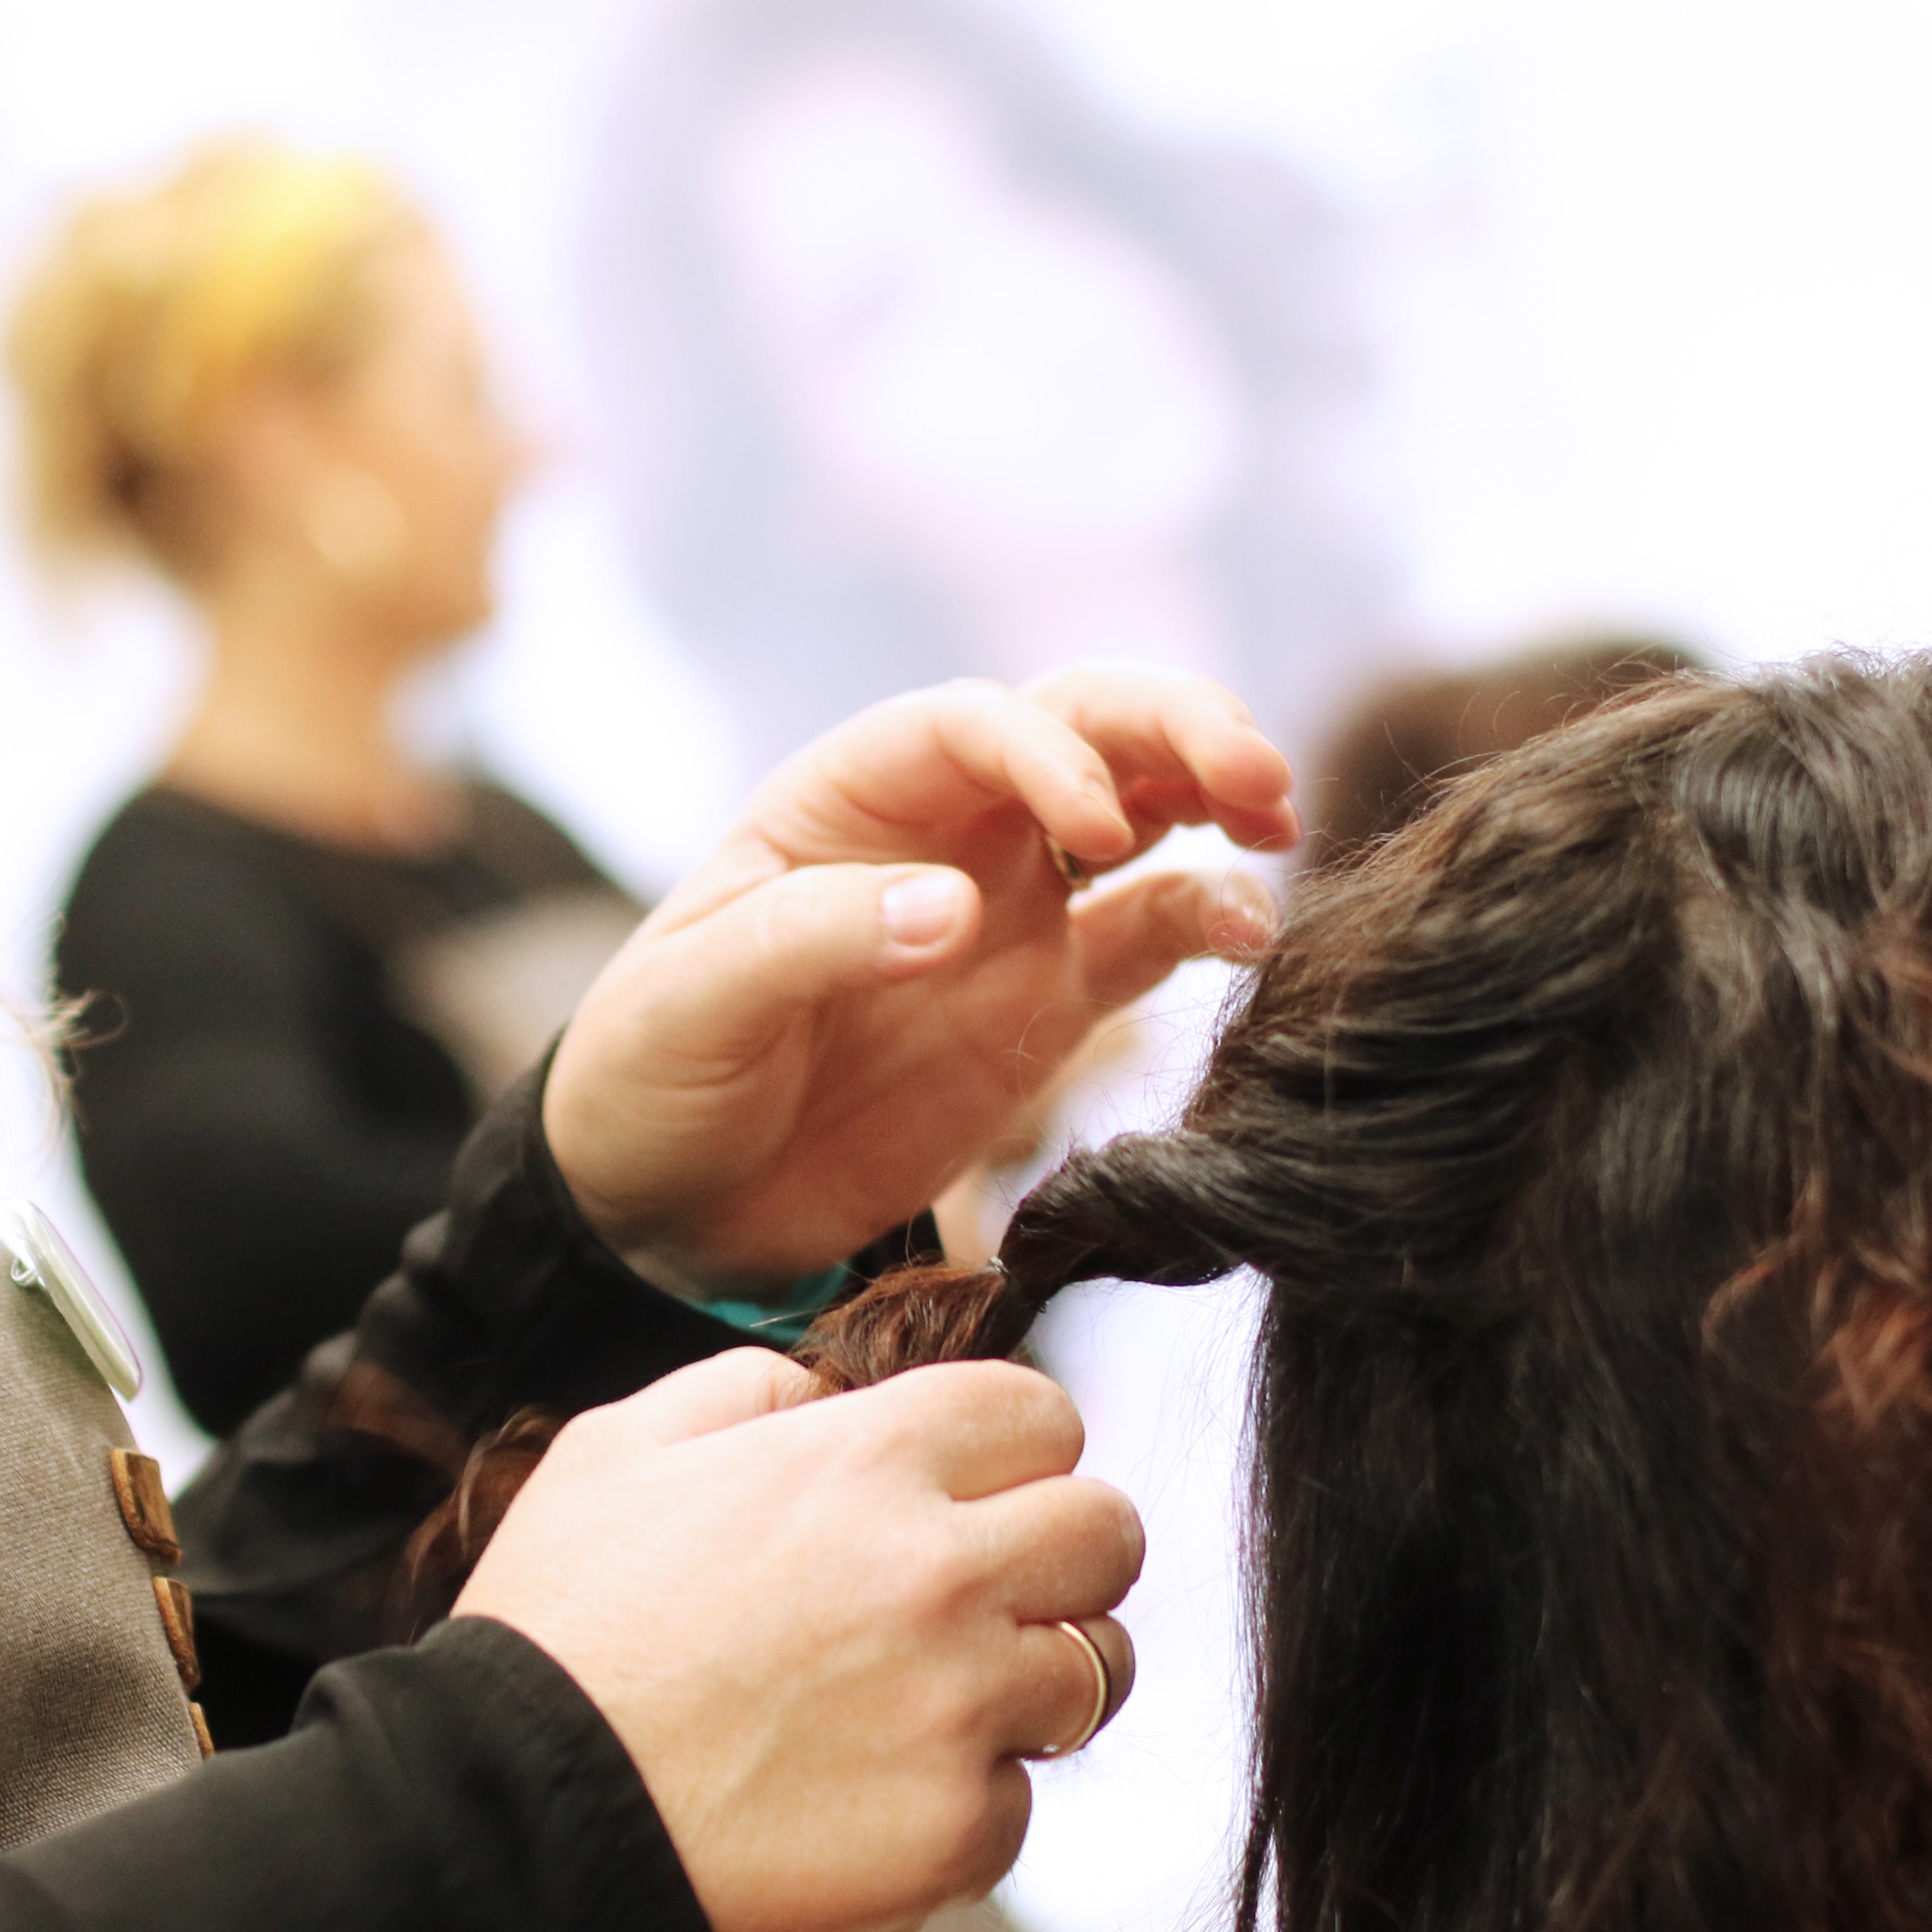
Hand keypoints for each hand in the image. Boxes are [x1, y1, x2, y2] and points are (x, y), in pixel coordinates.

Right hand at [451, 1347, 1145, 1931]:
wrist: (515, 1822)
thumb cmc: (557, 1635)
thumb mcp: (619, 1450)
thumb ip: (748, 1394)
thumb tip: (828, 1399)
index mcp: (871, 1459)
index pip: (1043, 1414)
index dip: (1010, 1455)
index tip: (973, 1497)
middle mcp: (941, 1570)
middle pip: (1109, 1535)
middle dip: (1060, 1561)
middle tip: (983, 1602)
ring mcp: (961, 1706)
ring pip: (1092, 1674)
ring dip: (1027, 1687)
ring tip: (918, 1711)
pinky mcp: (958, 1831)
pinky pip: (1018, 1807)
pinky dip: (955, 1809)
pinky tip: (858, 1803)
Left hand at [545, 669, 1296, 1298]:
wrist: (672, 1207)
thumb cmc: (653, 1074)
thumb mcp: (697, 1001)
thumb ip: (815, 941)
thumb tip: (957, 913)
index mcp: (851, 795)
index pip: (974, 724)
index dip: (1051, 752)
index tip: (1096, 829)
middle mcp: (948, 828)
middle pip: (1087, 728)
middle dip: (1178, 729)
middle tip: (1258, 774)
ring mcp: (1014, 909)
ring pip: (1146, 810)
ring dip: (1217, 798)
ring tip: (1278, 827)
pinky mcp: (1055, 1000)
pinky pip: (1154, 934)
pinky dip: (1213, 919)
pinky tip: (1256, 933)